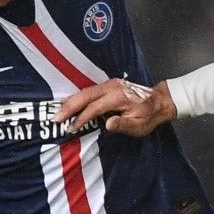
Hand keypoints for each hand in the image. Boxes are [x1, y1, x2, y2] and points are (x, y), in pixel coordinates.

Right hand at [58, 77, 177, 138]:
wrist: (159, 101)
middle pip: (85, 95)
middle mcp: (112, 87)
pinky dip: (77, 98)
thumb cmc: (148, 116)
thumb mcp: (139, 125)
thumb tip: (107, 124)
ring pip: (85, 92)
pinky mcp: (107, 85)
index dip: (81, 118)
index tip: (70, 128)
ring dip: (70, 101)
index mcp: (119, 97)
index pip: (94, 107)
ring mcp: (109, 84)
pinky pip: (89, 91)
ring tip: (58, 112)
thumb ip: (123, 124)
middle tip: (55, 118)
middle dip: (69, 106)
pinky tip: (68, 104)